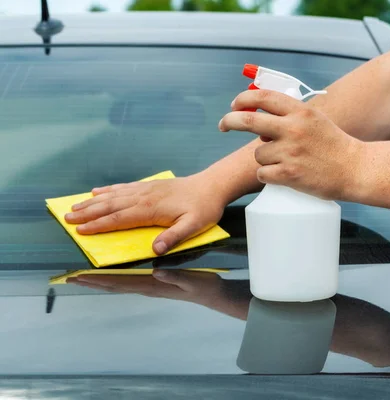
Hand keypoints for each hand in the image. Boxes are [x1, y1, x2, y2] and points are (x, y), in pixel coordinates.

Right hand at [64, 174, 225, 254]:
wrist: (211, 186)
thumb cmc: (204, 208)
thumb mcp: (194, 226)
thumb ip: (174, 237)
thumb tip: (156, 250)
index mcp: (150, 210)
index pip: (119, 218)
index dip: (99, 225)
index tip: (81, 231)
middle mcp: (143, 198)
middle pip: (110, 206)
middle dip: (87, 214)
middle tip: (67, 219)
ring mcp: (145, 190)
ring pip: (113, 196)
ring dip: (92, 202)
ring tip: (74, 207)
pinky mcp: (149, 186)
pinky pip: (123, 187)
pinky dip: (108, 190)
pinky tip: (97, 192)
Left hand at [68, 269, 223, 304]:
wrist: (212, 295)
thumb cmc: (203, 286)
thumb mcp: (192, 280)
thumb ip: (175, 277)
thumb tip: (156, 271)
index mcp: (153, 285)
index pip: (120, 283)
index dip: (99, 279)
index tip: (80, 276)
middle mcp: (147, 287)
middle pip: (113, 285)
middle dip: (91, 281)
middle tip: (69, 278)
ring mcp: (149, 287)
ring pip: (118, 284)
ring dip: (98, 281)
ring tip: (81, 278)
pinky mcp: (153, 284)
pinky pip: (127, 282)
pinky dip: (112, 278)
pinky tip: (107, 275)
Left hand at [219, 90, 364, 199]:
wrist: (355, 169)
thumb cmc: (334, 146)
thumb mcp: (315, 121)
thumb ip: (290, 117)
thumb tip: (259, 121)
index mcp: (300, 112)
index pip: (264, 97)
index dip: (243, 99)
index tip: (234, 105)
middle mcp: (293, 128)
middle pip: (248, 120)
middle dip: (230, 121)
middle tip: (222, 125)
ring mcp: (290, 152)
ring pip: (258, 154)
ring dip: (264, 160)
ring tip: (285, 163)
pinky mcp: (289, 174)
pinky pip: (262, 173)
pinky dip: (268, 175)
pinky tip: (283, 176)